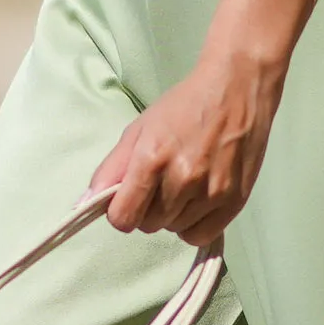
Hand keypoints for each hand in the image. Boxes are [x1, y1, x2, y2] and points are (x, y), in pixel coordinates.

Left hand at [95, 39, 283, 246]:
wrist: (237, 88)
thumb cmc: (184, 106)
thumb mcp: (139, 129)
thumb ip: (111, 168)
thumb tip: (86, 203)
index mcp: (152, 159)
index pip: (123, 218)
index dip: (121, 211)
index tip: (129, 198)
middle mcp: (182, 179)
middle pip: (149, 225)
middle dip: (148, 209)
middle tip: (160, 183)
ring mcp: (211, 192)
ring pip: (174, 229)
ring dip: (172, 215)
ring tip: (184, 185)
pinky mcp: (235, 201)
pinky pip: (201, 235)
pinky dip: (194, 225)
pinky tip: (197, 202)